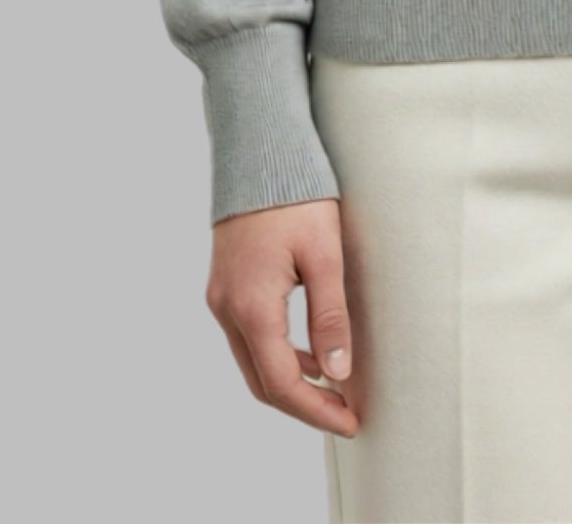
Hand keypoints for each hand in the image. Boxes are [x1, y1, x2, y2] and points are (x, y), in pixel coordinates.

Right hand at [205, 197, 359, 437]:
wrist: (260, 149)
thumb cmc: (298, 196)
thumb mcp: (325, 255)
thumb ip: (330, 316)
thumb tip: (338, 372)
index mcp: (251, 307)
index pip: (281, 383)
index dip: (316, 410)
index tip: (350, 422)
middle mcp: (226, 308)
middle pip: (261, 381)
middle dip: (303, 404)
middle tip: (345, 414)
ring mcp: (221, 297)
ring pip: (252, 361)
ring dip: (289, 381)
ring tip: (334, 388)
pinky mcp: (225, 284)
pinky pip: (248, 336)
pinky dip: (277, 354)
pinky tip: (309, 351)